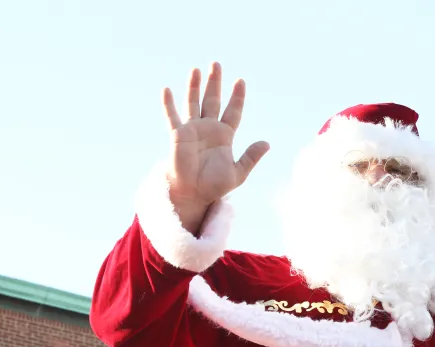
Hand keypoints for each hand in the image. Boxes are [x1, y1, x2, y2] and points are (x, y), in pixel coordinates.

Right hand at [161, 62, 270, 232]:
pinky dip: (168, 104)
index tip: (240, 81)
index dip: (237, 97)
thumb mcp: (238, 173)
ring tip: (196, 69)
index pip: (233, 111)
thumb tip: (267, 143)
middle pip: (212, 100)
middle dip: (215, 82)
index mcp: (224, 136)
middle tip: (216, 63)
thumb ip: (251, 157)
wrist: (193, 194)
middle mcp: (208, 129)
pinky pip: (172, 117)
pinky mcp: (178, 135)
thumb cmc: (214, 186)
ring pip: (193, 102)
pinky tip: (166, 89)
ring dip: (194, 86)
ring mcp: (192, 130)